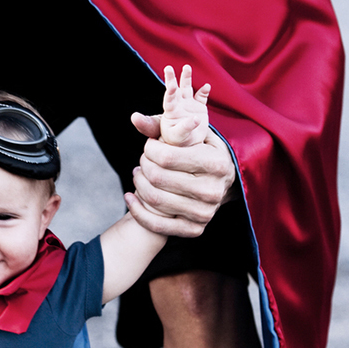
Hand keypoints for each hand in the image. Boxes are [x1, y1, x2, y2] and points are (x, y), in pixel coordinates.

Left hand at [125, 64, 236, 236]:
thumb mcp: (190, 134)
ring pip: (154, 199)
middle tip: (143, 161)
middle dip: (144, 165)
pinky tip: (129, 197)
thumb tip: (134, 118)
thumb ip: (163, 125)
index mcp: (216, 163)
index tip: (149, 146)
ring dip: (139, 184)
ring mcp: (205, 213)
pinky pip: (157, 225)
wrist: (218, 184)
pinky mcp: (195, 230)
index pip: (167, 156)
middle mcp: (213, 190)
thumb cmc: (200, 152)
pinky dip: (136, 211)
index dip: (150, 149)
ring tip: (138, 174)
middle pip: (158, 178)